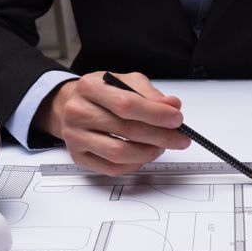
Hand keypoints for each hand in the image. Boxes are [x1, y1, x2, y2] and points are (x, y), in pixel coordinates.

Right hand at [33, 71, 190, 174]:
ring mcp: (75, 137)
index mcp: (90, 87)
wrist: (72, 107)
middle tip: (179, 138)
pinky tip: (143, 154)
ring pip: (119, 154)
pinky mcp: (79, 157)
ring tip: (161, 146)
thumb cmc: (103, 95)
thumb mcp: (127, 82)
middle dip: (160, 136)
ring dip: (148, 152)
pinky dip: (134, 164)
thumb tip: (172, 107)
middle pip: (126, 130)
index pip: (126, 104)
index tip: (177, 119)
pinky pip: (112, 168)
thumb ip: (150, 94)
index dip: (156, 114)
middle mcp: (78, 112)